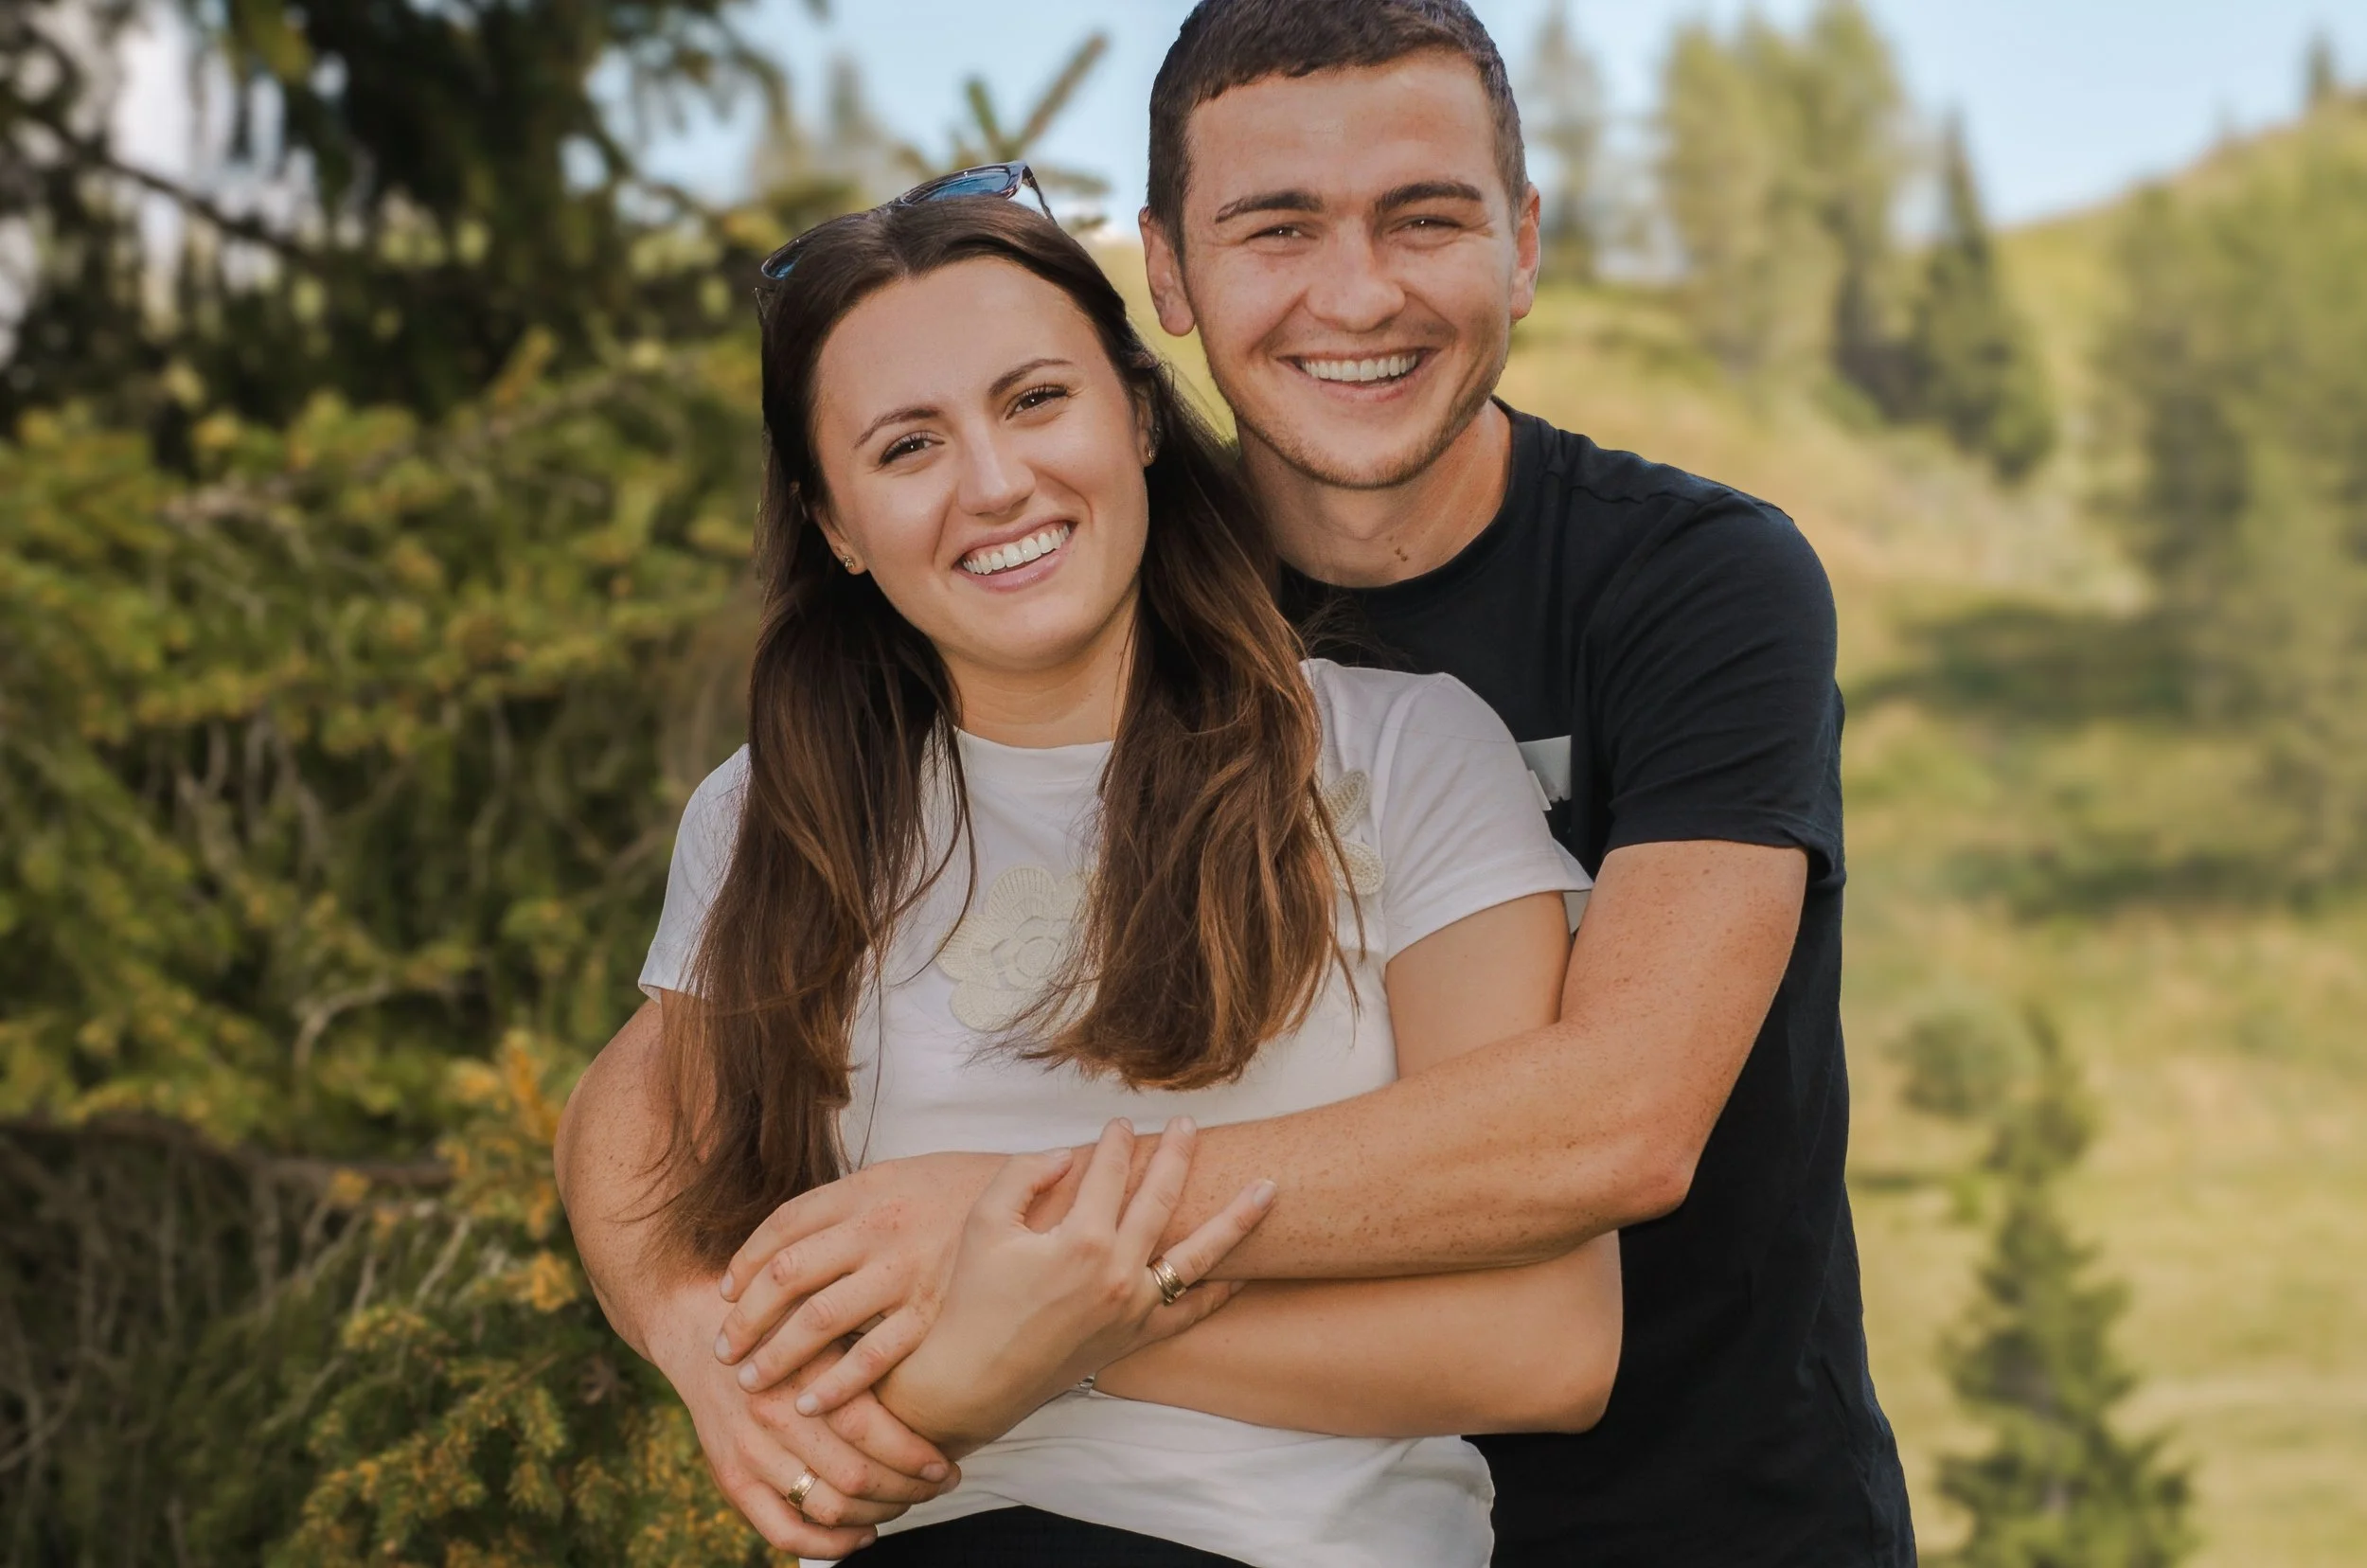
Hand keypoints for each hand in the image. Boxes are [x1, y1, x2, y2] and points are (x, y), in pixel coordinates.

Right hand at [645, 1280, 957, 1555]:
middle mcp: (774, 1414)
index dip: (916, 1457)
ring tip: (907, 1502)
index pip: (871, 1431)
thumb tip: (939, 1387)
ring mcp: (749, 1451)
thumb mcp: (827, 1321)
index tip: (945, 1464)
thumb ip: (869, 1354)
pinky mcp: (732, 1479)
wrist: (702, 1333)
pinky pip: (783, 1531)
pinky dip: (829, 1544)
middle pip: (856, 1476)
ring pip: (828, 1508)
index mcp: (804, 1371)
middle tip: (938, 1485)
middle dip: (909, 1489)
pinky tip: (862, 1534)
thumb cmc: (785, 1325)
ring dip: (878, 1515)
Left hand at [713, 1151, 1001, 1408]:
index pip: (781, 1228)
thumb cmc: (962, 1190)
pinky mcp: (932, 1312)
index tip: (724, 1294)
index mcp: (863, 1191)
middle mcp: (877, 1229)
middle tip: (724, 1351)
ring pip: (819, 1320)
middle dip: (746, 1319)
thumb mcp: (898, 1176)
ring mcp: (904, 1272)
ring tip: (753, 1384)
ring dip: (777, 1356)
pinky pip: (873, 1356)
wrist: (1044, 1194)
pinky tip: (813, 1402)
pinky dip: (836, 1384)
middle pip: (787, 1277)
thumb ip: (846, 1205)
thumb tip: (788, 1240)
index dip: (744, 1263)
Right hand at [876, 1117, 1274, 1453]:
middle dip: (1178, 1155)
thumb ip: (1021, 1175)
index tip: (1120, 1125)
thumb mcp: (983, 1224)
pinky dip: (1222, 1290)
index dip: (1114, 1144)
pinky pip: (1192, 1312)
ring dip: (1236, 1218)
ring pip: (1199, 1255)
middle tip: (1190, 1126)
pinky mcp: (1138, 1338)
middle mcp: (1118, 1272)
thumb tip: (1062, 1155)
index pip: (1109, 1174)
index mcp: (1080, 1240)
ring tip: (1269, 1189)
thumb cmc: (973, 1299)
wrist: (975, 1379)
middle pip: (1161, 1199)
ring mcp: (1134, 1308)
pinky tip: (1247, 1268)